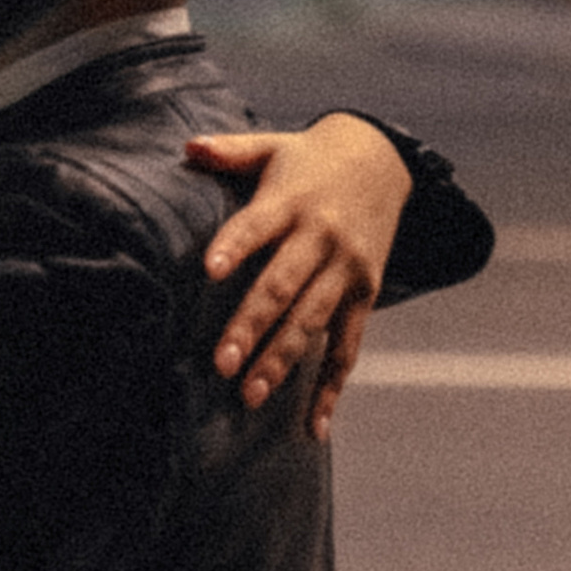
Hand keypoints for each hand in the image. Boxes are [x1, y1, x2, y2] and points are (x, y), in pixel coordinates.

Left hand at [186, 113, 412, 439]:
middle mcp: (322, 238)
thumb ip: (230, 150)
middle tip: (223, 363)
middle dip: (253, 325)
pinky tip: (313, 425)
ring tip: (251, 394)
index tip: (209, 269)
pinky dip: (332, 387)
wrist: (383, 162)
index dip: (234, 245)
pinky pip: (349, 346)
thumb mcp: (273, 145)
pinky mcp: (365, 294)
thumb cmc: (310, 158)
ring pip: (313, 322)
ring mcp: (347, 270)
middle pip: (283, 286)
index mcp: (292, 200)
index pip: (258, 224)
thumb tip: (187, 147)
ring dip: (282, 360)